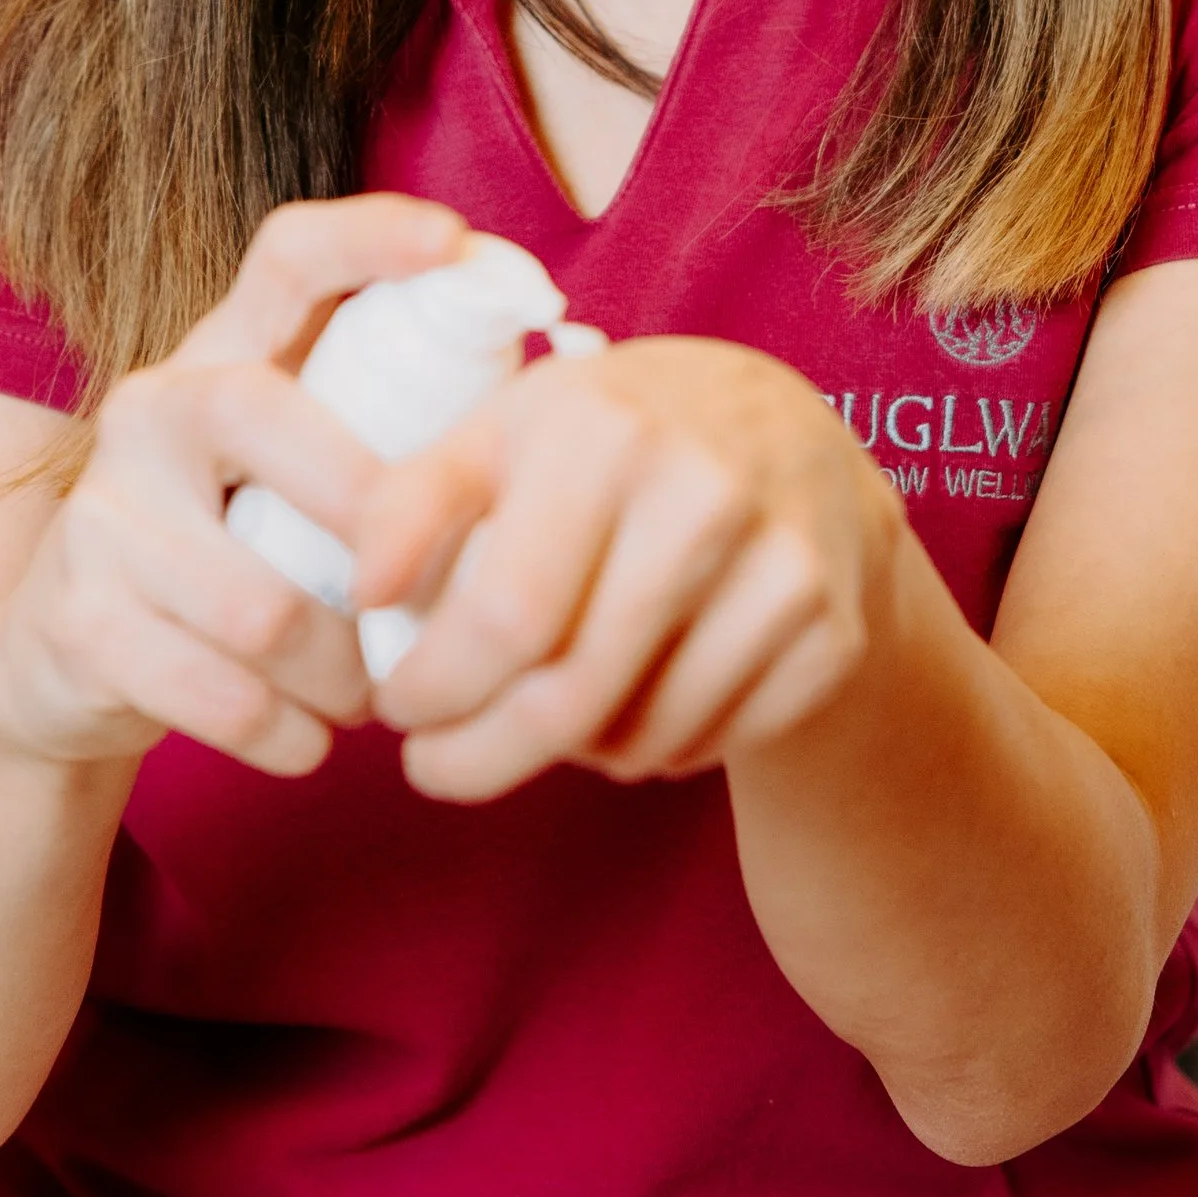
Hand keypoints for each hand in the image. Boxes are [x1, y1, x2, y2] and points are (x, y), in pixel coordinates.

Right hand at [0, 195, 469, 780]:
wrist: (61, 661)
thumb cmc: (230, 554)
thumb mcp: (287, 475)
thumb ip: (381, 435)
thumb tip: (551, 423)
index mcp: (224, 357)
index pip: (287, 256)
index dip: (370, 235)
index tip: (454, 242)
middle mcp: (151, 408)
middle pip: (262, 417)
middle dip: (368, 517)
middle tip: (424, 601)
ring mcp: (100, 510)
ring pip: (261, 603)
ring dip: (342, 674)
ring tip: (370, 697)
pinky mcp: (75, 617)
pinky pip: (219, 693)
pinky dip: (286, 734)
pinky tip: (305, 740)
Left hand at [357, 338, 899, 801]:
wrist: (793, 438)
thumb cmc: (615, 436)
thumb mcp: (508, 429)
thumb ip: (414, 498)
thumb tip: (365, 591)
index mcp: (605, 432)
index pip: (504, 616)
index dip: (435, 689)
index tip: (399, 713)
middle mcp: (706, 493)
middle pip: (569, 697)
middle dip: (477, 757)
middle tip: (434, 768)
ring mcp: (784, 567)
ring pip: (637, 737)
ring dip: (568, 752)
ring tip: (547, 704)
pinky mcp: (831, 633)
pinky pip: (706, 746)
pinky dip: (651, 750)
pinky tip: (637, 692)